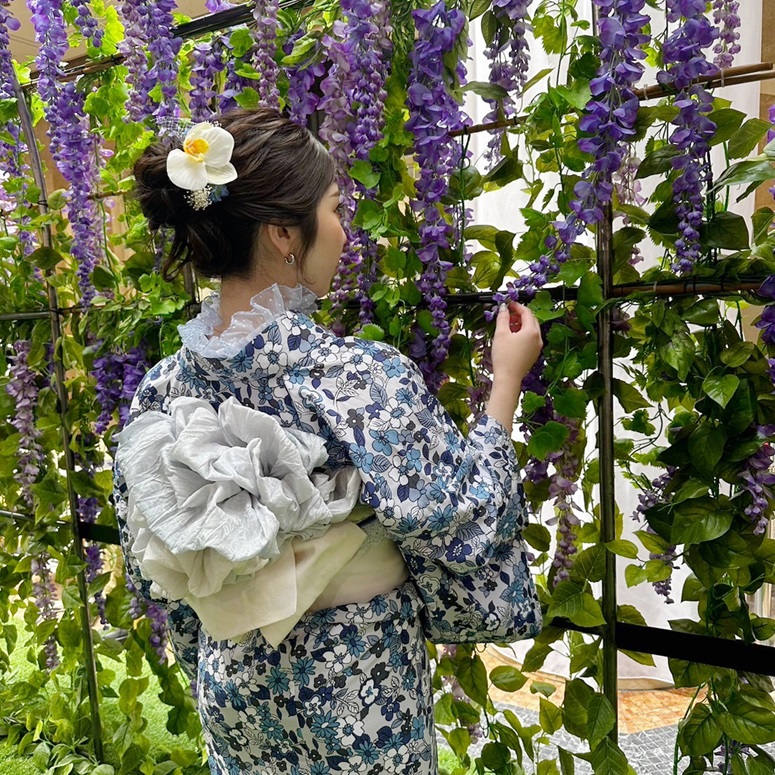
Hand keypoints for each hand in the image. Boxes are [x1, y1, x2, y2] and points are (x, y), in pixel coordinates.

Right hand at [485, 302, 542, 431]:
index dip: (517, 306)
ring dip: (520, 324)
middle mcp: (538, 338)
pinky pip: (530, 339)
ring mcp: (537, 347)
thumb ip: (503, 318)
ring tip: (507, 325)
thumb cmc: (504, 357)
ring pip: (531, 330)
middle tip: (507, 313)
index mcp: (532, 331)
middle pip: (531, 320)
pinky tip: (511, 337)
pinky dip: (522, 334)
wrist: (508, 378)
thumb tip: (503, 308)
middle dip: (519, 315)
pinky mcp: (533, 354)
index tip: (508, 304)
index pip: (527, 312)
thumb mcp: (501, 334)